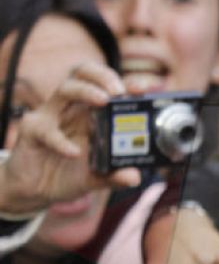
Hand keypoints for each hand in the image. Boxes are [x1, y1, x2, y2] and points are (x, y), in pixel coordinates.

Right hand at [0, 62, 139, 215]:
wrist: (37, 190)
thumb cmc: (70, 174)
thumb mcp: (97, 178)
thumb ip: (115, 176)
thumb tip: (135, 177)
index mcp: (91, 113)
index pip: (106, 86)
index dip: (124, 82)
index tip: (142, 88)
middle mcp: (72, 108)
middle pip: (83, 73)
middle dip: (103, 76)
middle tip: (119, 90)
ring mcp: (50, 116)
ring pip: (65, 89)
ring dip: (86, 91)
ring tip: (103, 101)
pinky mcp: (32, 130)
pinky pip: (46, 129)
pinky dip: (60, 140)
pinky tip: (73, 152)